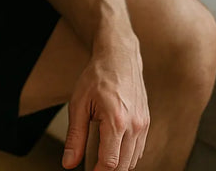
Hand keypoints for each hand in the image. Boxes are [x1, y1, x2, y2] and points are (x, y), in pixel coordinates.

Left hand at [62, 35, 149, 170]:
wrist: (119, 56)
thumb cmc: (98, 75)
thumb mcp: (79, 103)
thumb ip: (75, 136)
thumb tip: (69, 162)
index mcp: (116, 120)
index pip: (109, 162)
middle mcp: (134, 125)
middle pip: (123, 166)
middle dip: (107, 170)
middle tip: (93, 166)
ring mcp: (143, 124)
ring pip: (133, 160)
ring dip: (118, 164)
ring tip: (101, 156)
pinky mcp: (146, 122)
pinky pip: (139, 149)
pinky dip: (127, 154)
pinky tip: (114, 146)